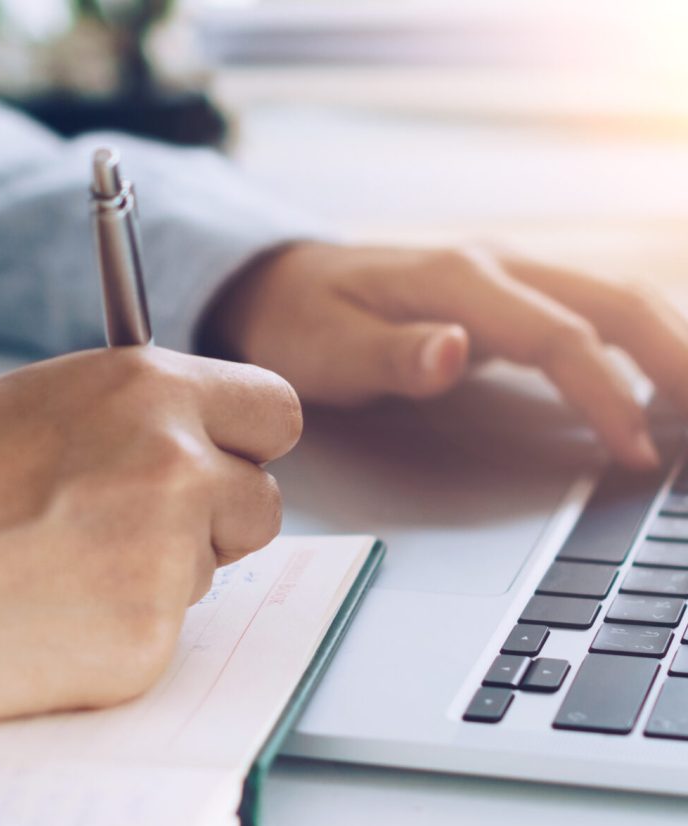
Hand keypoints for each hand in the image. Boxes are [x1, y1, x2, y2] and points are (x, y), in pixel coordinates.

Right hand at [0, 346, 299, 727]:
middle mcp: (173, 462)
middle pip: (263, 503)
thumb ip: (133, 426)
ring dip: (158, 579)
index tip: (220, 464)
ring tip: (56, 576)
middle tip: (131, 535)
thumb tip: (200, 454)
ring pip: (213, 575)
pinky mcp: (145, 641)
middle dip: (215, 522)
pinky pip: (166, 639)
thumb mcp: (37, 414)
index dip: (245, 446)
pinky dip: (119, 641)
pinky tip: (44, 627)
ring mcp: (165, 555)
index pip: (276, 412)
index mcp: (143, 386)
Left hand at [199, 241, 687, 469]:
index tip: (636, 451)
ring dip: (668, 345)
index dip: (607, 394)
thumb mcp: (328, 348)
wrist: (283, 284)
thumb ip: (394, 355)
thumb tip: (456, 352)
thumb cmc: (302, 322)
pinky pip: (594, 311)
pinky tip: (660, 376)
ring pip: (615, 299)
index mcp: (458, 281)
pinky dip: (638, 342)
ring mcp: (510, 277)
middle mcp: (497, 268)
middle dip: (673, 359)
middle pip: (614, 303)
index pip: (560, 337)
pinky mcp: (512, 298)